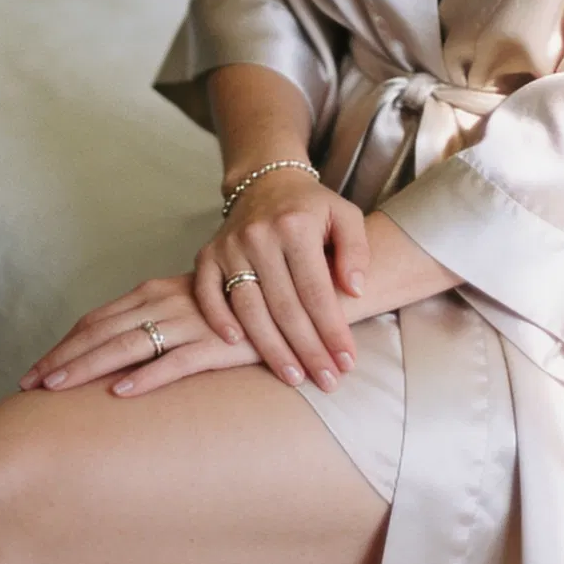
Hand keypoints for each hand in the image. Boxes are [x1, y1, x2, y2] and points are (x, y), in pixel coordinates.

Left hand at [19, 272, 259, 397]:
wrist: (295, 298)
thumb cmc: (237, 310)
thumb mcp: (189, 308)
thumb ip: (155, 323)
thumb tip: (114, 357)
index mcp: (156, 293)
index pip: (98, 320)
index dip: (64, 345)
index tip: (34, 373)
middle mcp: (168, 302)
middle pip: (103, 332)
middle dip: (62, 359)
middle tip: (28, 386)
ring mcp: (192, 322)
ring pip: (129, 345)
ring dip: (88, 367)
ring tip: (56, 389)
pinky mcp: (219, 345)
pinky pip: (176, 361)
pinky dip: (145, 377)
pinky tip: (119, 393)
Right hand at [195, 171, 369, 391]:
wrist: (266, 182)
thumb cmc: (312, 207)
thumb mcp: (345, 215)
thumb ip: (356, 250)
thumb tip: (356, 289)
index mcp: (296, 226)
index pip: (316, 290)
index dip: (332, 330)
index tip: (348, 361)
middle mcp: (259, 236)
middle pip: (285, 306)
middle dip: (308, 349)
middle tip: (327, 381)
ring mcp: (230, 246)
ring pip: (249, 307)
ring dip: (271, 348)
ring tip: (293, 376)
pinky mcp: (207, 254)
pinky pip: (207, 293)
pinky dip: (219, 319)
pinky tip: (236, 345)